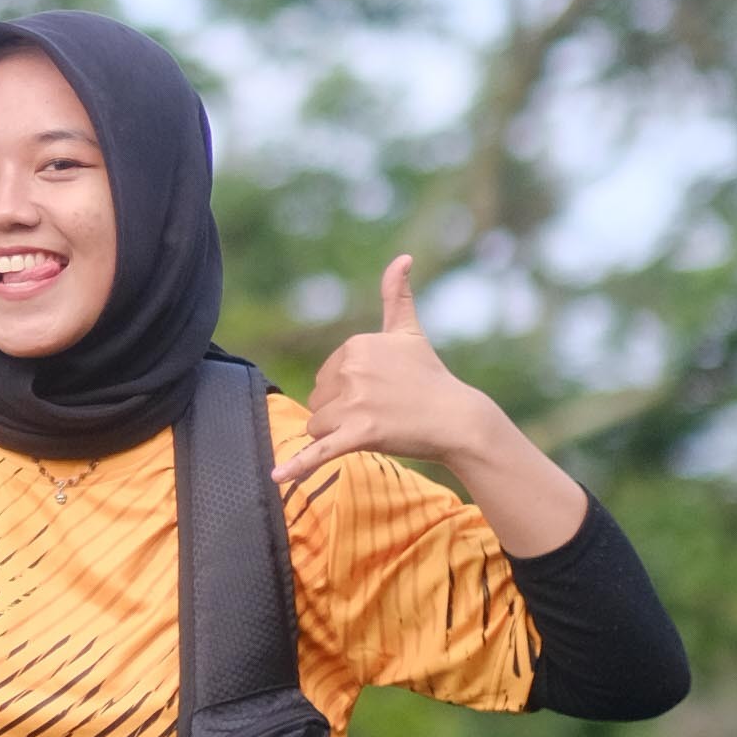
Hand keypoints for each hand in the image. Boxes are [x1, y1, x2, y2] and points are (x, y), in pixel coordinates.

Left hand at [275, 255, 491, 487]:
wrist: (458, 418)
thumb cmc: (431, 377)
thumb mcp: (409, 332)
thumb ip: (396, 295)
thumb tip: (402, 258)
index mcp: (355, 346)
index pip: (324, 379)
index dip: (345, 392)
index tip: (376, 393)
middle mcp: (352, 370)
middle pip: (318, 402)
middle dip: (339, 414)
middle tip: (379, 412)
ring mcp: (356, 403)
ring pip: (318, 427)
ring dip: (338, 435)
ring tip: (376, 428)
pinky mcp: (361, 434)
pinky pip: (320, 452)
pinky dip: (297, 466)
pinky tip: (277, 478)